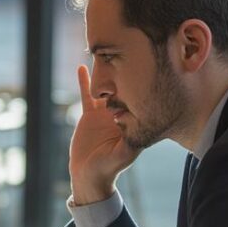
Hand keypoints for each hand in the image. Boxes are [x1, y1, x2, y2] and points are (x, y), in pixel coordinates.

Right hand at [69, 64, 139, 204]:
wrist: (89, 177)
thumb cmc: (107, 170)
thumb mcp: (121, 157)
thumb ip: (129, 144)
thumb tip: (137, 131)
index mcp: (132, 122)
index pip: (139, 98)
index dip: (142, 84)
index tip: (145, 65)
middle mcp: (121, 114)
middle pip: (124, 89)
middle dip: (126, 73)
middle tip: (129, 49)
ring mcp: (105, 113)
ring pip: (106, 88)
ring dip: (106, 74)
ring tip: (106, 54)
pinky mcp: (90, 115)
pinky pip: (86, 95)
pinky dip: (83, 81)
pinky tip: (82, 67)